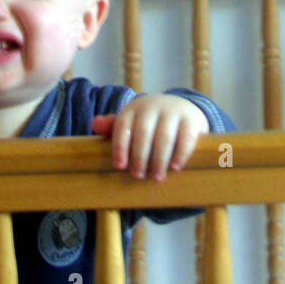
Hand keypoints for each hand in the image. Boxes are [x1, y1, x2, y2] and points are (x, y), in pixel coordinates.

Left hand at [91, 95, 208, 181]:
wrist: (182, 108)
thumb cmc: (150, 121)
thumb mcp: (132, 121)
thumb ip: (113, 125)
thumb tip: (94, 124)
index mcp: (134, 108)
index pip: (122, 126)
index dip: (120, 146)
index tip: (120, 166)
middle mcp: (152, 106)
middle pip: (143, 133)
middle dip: (139, 157)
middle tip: (138, 176)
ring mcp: (173, 111)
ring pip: (164, 137)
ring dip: (159, 160)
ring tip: (156, 177)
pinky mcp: (191, 119)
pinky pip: (185, 138)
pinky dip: (180, 154)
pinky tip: (175, 167)